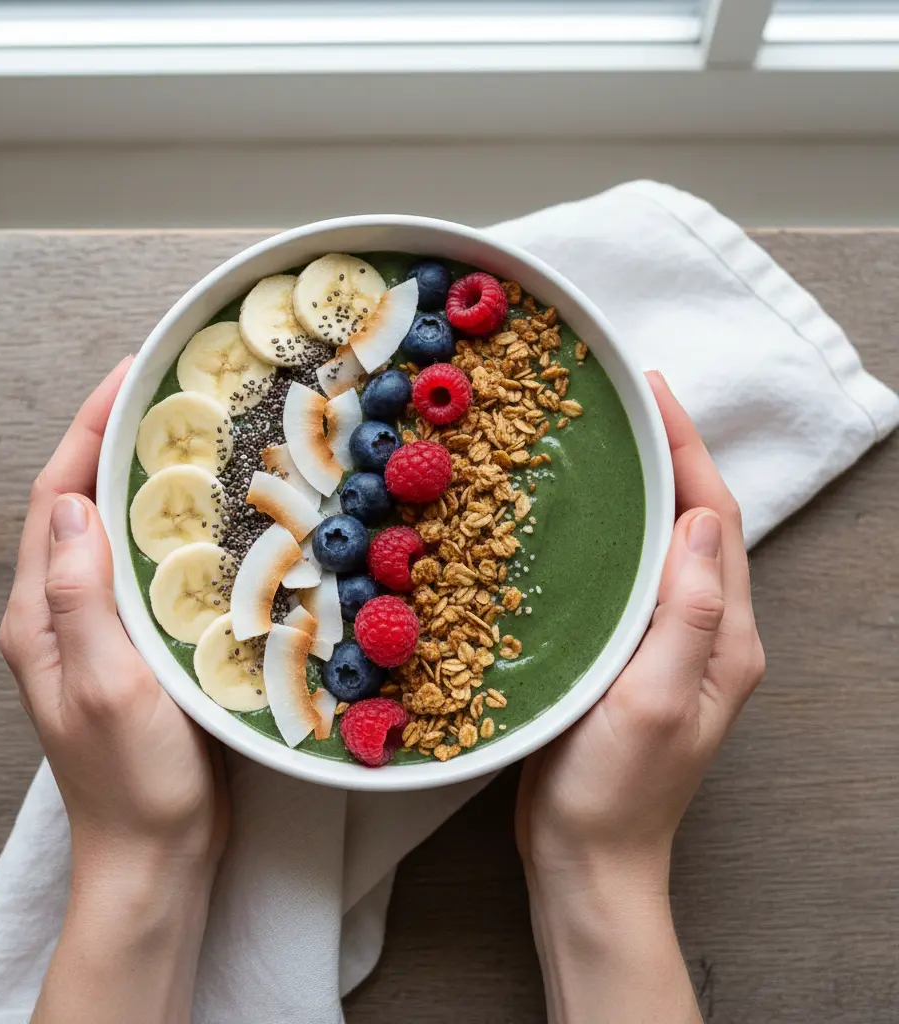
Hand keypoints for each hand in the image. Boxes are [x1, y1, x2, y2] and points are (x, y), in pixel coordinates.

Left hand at [0, 360, 227, 1022]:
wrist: (155, 852)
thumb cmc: (132, 779)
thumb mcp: (107, 684)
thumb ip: (81, 595)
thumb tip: (70, 502)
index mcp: (41, 615)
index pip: (54, 499)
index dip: (87, 431)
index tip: (128, 377)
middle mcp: (61, 613)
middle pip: (79, 505)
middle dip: (114, 442)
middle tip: (168, 396)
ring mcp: (98, 631)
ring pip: (115, 534)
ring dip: (144, 481)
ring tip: (192, 439)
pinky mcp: (135, 646)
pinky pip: (146, 569)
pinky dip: (171, 530)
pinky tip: (210, 520)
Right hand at [516, 372, 764, 1022]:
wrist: (585, 859)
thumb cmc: (614, 790)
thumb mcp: (654, 701)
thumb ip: (689, 614)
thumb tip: (700, 520)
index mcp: (725, 637)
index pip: (714, 520)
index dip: (688, 451)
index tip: (654, 394)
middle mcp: (709, 633)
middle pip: (697, 524)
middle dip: (671, 457)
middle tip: (627, 406)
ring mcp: (671, 646)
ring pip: (664, 547)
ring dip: (644, 491)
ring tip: (605, 445)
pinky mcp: (632, 657)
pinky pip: (633, 577)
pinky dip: (615, 534)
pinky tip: (581, 520)